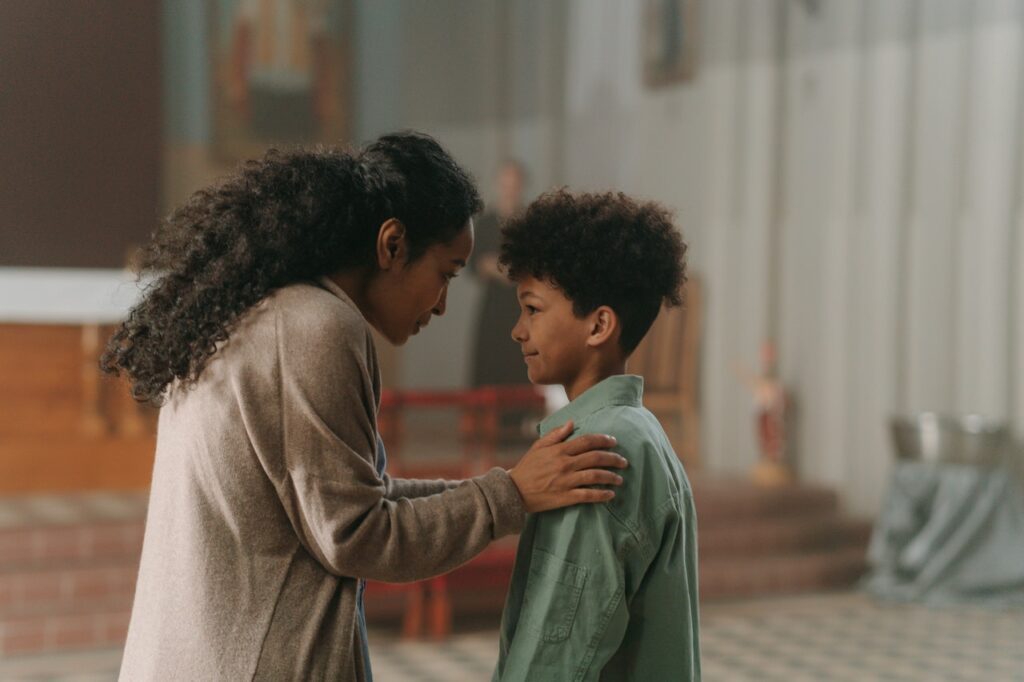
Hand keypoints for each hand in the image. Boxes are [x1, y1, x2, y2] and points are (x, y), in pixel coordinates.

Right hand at [507, 421, 626, 512]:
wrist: (514, 491)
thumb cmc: (527, 467)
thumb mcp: (538, 446)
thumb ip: (556, 434)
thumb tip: (571, 422)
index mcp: (559, 450)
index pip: (586, 441)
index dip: (603, 440)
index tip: (614, 441)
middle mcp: (564, 464)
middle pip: (595, 457)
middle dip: (613, 458)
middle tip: (624, 461)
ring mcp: (565, 481)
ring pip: (595, 476)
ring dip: (611, 476)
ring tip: (620, 478)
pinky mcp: (565, 497)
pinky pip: (588, 495)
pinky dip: (601, 495)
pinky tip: (610, 495)